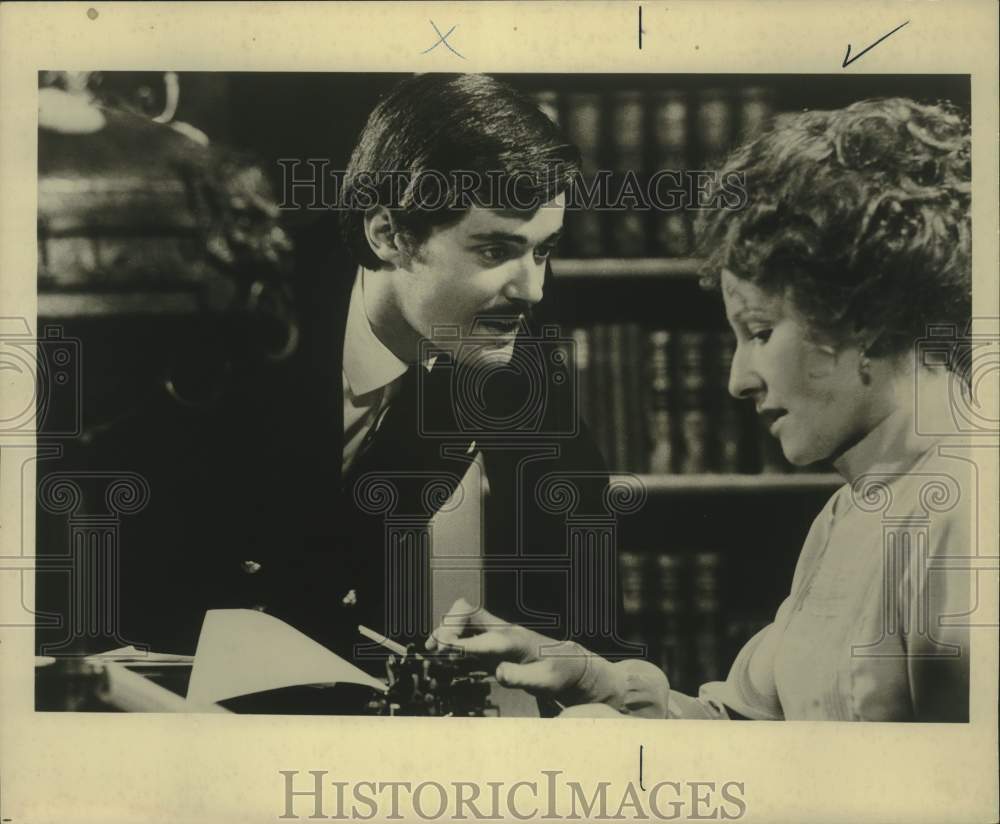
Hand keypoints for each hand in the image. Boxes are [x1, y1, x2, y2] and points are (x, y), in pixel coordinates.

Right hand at [426, 598, 588, 697]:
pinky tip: (441, 652)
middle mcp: (503, 631)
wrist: (567, 663)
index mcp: (516, 640)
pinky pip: (467, 631)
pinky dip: (451, 637)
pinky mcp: (492, 641)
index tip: (445, 650)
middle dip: (450, 625)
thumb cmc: (557, 673)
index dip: (465, 644)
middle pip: (470, 612)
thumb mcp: (545, 681)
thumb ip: (522, 678)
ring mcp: (496, 633)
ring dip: (447, 628)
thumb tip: (499, 672)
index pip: (486, 639)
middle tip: (437, 648)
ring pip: (466, 617)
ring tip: (432, 648)